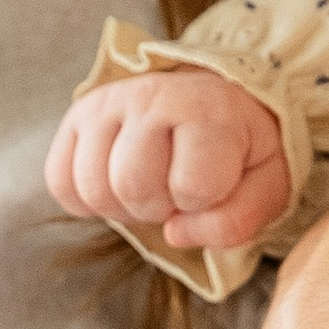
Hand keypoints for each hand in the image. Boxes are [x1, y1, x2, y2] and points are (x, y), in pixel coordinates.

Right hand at [46, 69, 291, 252]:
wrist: (215, 98)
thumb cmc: (242, 148)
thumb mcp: (268, 184)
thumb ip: (236, 220)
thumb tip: (174, 233)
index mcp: (209, 110)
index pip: (192, 185)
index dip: (202, 203)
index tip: (212, 186)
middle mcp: (153, 95)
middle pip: (132, 185)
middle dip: (157, 208)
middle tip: (176, 193)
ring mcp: (109, 101)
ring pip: (93, 185)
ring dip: (122, 206)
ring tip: (149, 188)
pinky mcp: (79, 114)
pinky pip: (60, 179)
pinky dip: (85, 199)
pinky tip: (117, 187)